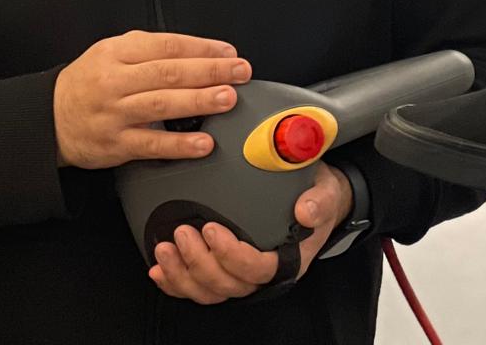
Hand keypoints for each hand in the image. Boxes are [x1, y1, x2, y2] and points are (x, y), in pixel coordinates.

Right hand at [53, 30, 252, 169]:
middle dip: (210, 71)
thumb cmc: (89, 82)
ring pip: (161, 105)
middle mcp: (116, 81)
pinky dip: (179, 145)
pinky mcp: (115, 145)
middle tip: (240, 71)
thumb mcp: (111, 52)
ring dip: (199, 101)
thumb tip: (198, 52)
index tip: (229, 52)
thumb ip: (150, 49)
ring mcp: (115, 114)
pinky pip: (151, 144)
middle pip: (169, 72)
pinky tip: (202, 143)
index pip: (167, 46)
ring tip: (227, 98)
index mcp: (118, 52)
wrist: (48, 119)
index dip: (201, 48)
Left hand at [149, 164, 353, 304]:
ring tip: (165, 248)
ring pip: (208, 291)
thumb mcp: (326, 193)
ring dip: (182, 274)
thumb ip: (318, 202)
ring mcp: (241, 275)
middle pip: (226, 284)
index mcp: (287, 261)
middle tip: (184, 232)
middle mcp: (262, 275)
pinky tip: (159, 269)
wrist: (314, 200)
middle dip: (199, 262)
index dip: (231, 255)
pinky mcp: (225, 270)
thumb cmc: (317, 198)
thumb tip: (305, 211)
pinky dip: (175, 282)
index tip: (213, 229)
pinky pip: (197, 287)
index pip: (256, 270)